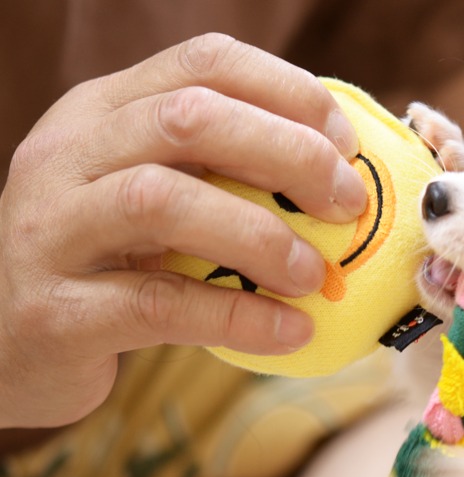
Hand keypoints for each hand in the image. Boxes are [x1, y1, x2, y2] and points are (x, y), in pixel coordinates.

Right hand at [0, 33, 366, 429]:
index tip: (346, 145)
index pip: (204, 62)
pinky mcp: (56, 310)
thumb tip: (342, 176)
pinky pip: (158, 303)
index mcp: (103, 111)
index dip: (289, 93)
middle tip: (346, 204)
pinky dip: (237, 316)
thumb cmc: (104, 265)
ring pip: (162, 201)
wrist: (3, 344)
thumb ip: (219, 173)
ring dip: (259, 235)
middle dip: (288, 154)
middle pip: (189, 119)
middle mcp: (69, 155)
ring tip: (314, 275)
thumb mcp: (150, 198)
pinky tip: (290, 330)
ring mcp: (52, 229)